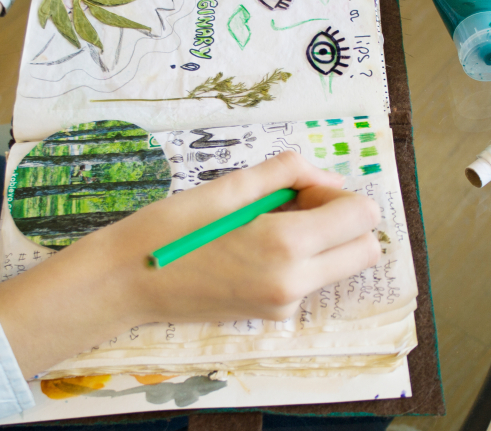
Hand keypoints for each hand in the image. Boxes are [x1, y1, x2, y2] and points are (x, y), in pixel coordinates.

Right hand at [0, 151, 382, 378]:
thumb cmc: (168, 229)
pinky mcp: (271, 316)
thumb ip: (287, 173)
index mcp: (285, 245)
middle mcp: (294, 283)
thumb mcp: (226, 187)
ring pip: (338, 267)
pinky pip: (307, 283)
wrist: (125, 284)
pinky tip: (249, 249)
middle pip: (364, 251)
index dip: (342, 195)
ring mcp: (284, 306)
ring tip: (263, 225)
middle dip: (343, 221)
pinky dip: (296, 261)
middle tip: (295, 205)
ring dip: (320, 241)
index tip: (304, 190)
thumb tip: (328, 181)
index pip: (363, 218)